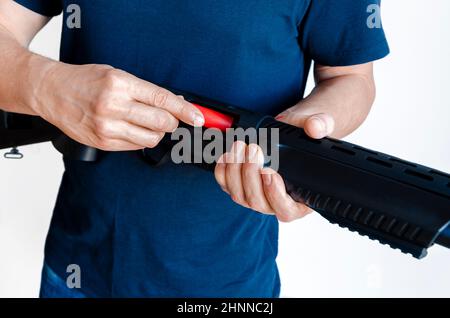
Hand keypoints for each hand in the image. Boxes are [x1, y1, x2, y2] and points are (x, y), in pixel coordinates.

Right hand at [32, 63, 203, 150]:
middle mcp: (114, 106)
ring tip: (146, 122)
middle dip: (172, 122)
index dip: (185, 110)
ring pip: (151, 138)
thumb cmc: (86, 81)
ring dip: (157, 132)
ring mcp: (107, 127)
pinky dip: (141, 139)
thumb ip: (146, 91)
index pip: (163, 99)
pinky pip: (136, 146)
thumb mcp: (118, 75)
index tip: (199, 117)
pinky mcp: (103, 142)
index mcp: (120, 84)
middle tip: (168, 118)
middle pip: (161, 123)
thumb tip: (175, 103)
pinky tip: (131, 128)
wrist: (53, 92)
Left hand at [214, 112, 334, 221]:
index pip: (286, 210)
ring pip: (239, 195)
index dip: (275, 194)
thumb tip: (315, 128)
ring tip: (240, 146)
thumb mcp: (320, 125)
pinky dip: (223, 171)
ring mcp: (256, 196)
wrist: (292, 130)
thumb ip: (321, 125)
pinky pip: (226, 185)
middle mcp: (276, 203)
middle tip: (253, 150)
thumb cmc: (307, 135)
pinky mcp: (240, 186)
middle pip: (257, 202)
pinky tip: (227, 154)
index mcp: (301, 199)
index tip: (269, 172)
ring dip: (235, 171)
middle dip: (251, 175)